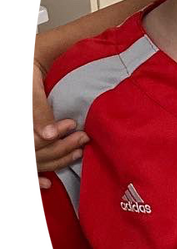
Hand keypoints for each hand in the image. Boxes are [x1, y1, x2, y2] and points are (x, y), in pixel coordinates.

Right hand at [31, 58, 85, 189]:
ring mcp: (24, 146)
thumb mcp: (29, 81)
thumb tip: (49, 135)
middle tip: (83, 138)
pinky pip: (26, 170)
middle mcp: (22, 135)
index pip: (32, 142)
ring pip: (32, 163)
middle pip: (34, 154)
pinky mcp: (27, 148)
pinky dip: (34, 180)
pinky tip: (47, 183)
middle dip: (59, 149)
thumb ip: (37, 106)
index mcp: (23, 125)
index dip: (53, 137)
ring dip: (55, 161)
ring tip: (77, 152)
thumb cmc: (25, 70)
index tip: (72, 125)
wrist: (27, 65)